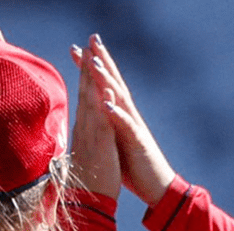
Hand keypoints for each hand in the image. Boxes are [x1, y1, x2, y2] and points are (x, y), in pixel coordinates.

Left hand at [76, 34, 177, 205]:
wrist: (157, 188)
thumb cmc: (134, 167)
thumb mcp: (113, 143)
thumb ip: (104, 128)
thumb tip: (90, 120)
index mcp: (119, 117)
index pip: (103, 87)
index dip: (90, 68)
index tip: (76, 50)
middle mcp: (128, 116)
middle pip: (114, 83)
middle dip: (102, 61)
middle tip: (91, 39)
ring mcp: (135, 128)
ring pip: (121, 99)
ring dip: (108, 81)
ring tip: (95, 63)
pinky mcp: (139, 143)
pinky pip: (127, 126)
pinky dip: (117, 114)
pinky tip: (107, 103)